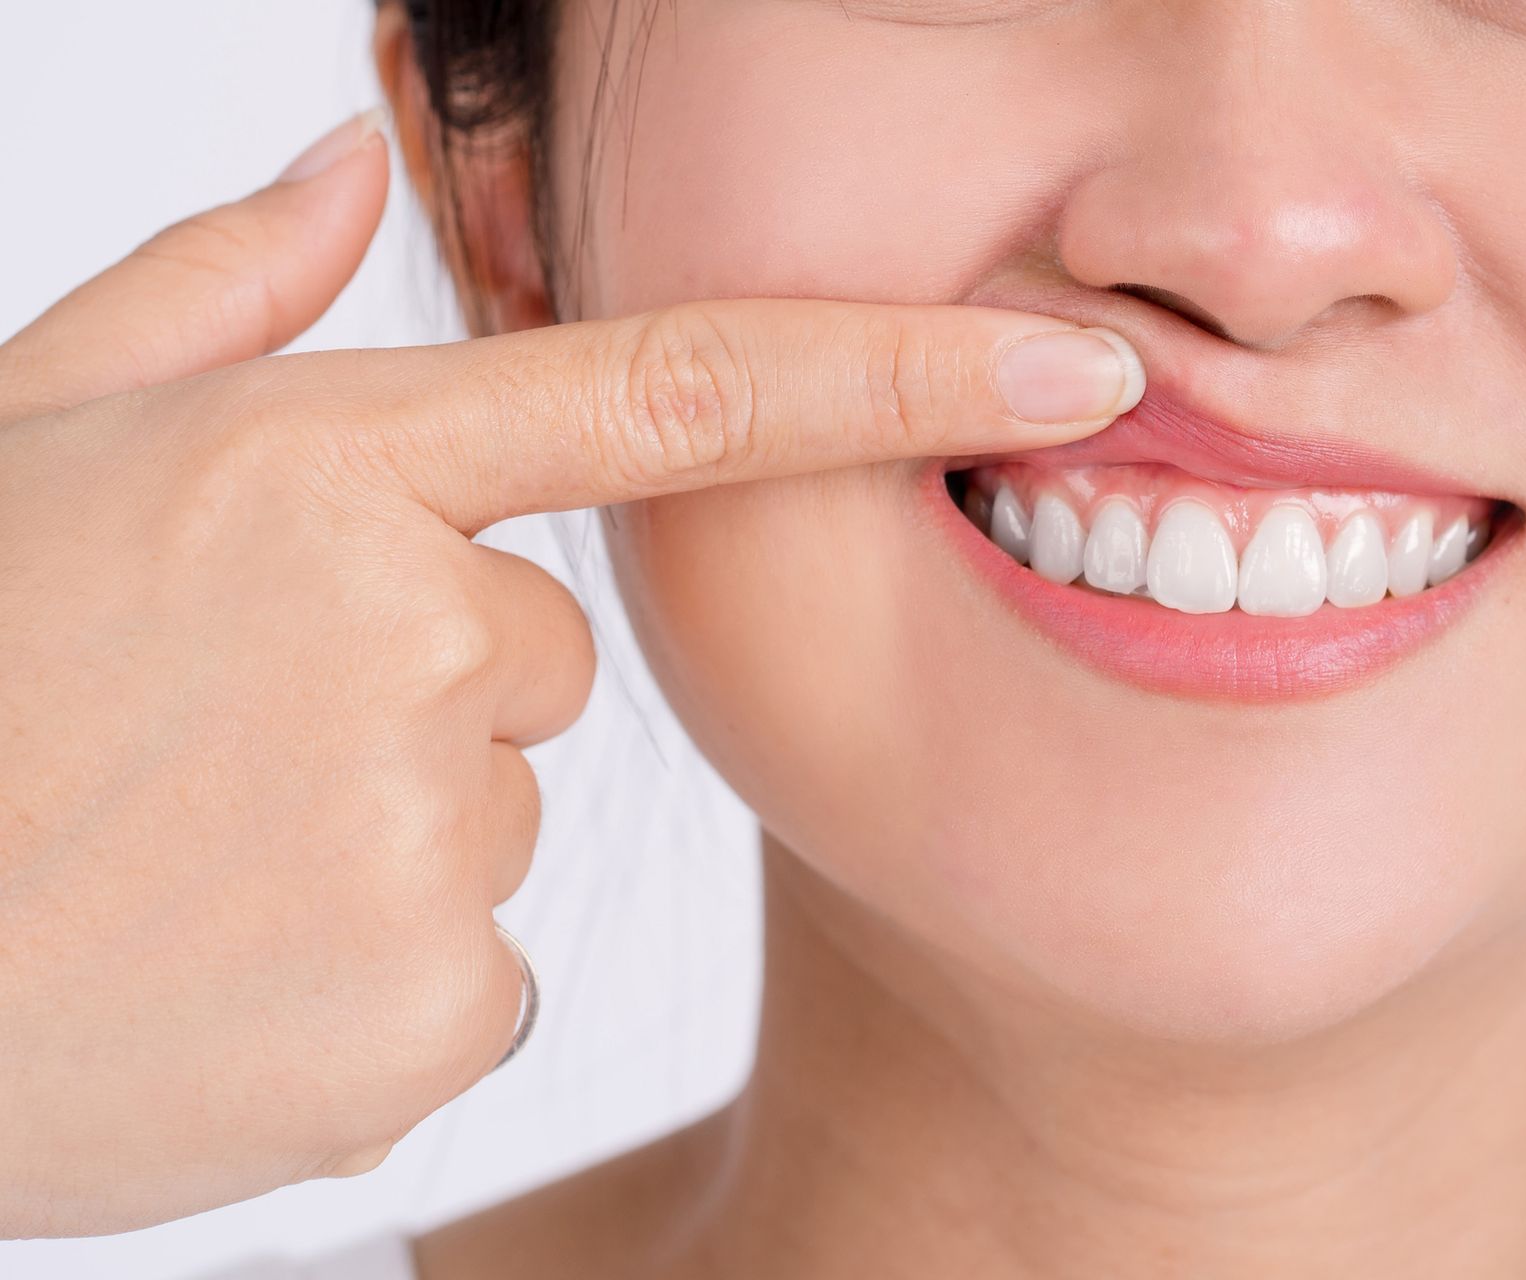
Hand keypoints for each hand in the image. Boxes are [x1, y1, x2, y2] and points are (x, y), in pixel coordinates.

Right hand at [0, 110, 1140, 1238]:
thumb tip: (353, 161)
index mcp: (324, 466)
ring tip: (192, 860)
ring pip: (502, 814)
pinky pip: (484, 969)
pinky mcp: (435, 1003)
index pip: (685, 392)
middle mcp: (409, 629)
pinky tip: (230, 974)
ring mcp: (429, 827)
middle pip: (541, 657)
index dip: (908, 370)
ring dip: (377, 837)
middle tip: (213, 744)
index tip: (1077, 374)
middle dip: (417, 692)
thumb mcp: (34, 443)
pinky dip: (378, 980)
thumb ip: (219, 293)